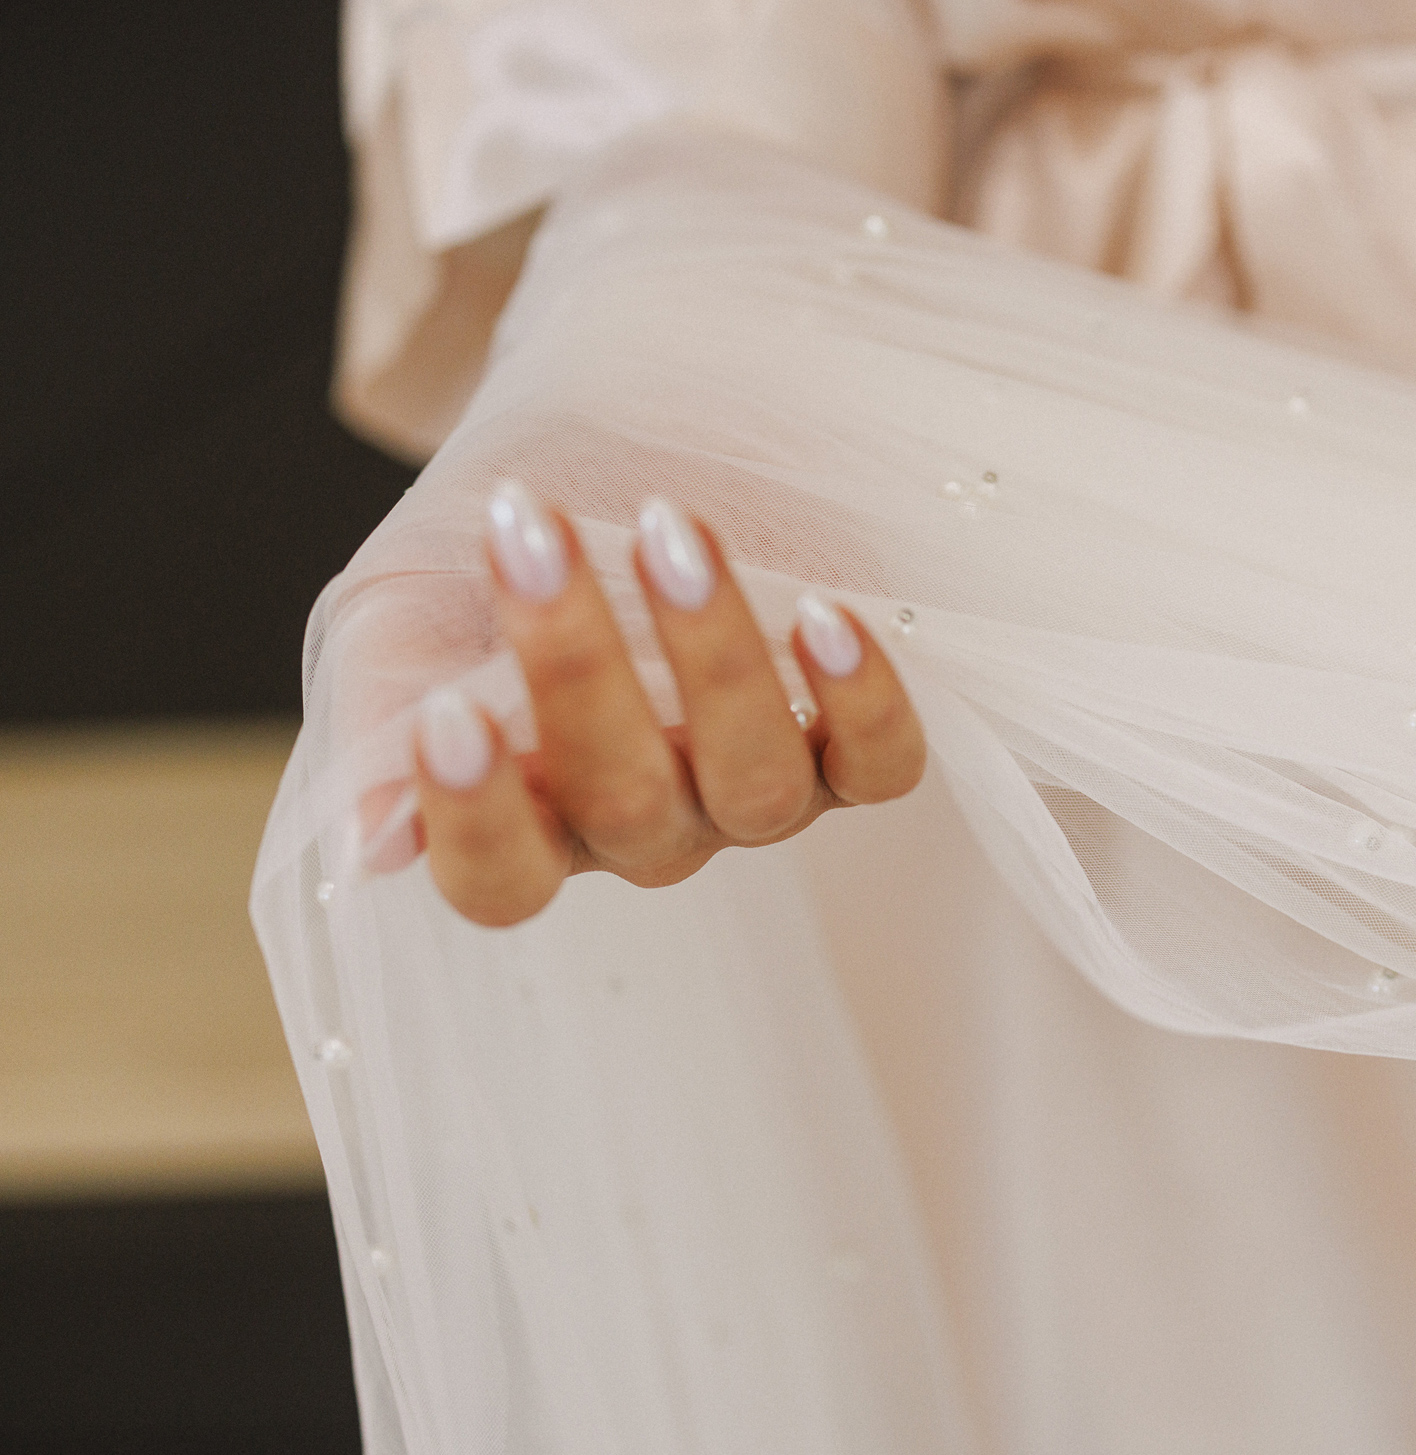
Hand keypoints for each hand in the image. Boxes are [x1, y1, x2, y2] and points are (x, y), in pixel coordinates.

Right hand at [408, 481, 926, 925]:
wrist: (601, 452)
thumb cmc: (491, 553)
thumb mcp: (403, 616)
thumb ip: (383, 714)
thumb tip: (374, 843)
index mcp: (529, 821)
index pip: (500, 880)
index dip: (477, 819)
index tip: (447, 714)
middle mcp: (648, 828)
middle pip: (626, 806)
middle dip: (578, 670)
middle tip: (532, 534)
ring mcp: (753, 791)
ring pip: (759, 785)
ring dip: (717, 661)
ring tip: (668, 531)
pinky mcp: (848, 742)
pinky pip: (880, 764)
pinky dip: (864, 701)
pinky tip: (827, 614)